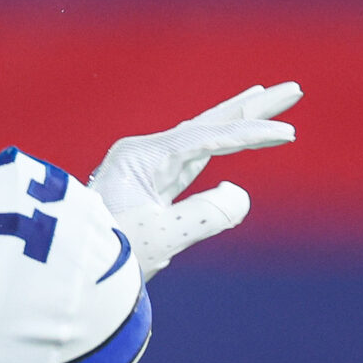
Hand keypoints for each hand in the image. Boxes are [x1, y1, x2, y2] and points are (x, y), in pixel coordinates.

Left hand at [90, 82, 300, 277]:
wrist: (69, 274)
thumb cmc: (109, 256)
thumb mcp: (161, 239)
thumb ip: (208, 215)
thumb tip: (238, 194)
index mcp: (141, 158)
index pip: (208, 138)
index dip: (250, 134)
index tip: (289, 133)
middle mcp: (142, 155)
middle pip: (208, 122)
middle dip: (250, 107)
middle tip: (293, 88)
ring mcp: (146, 169)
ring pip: (202, 135)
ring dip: (238, 119)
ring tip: (267, 97)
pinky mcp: (151, 187)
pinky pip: (193, 157)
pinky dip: (219, 143)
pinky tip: (232, 135)